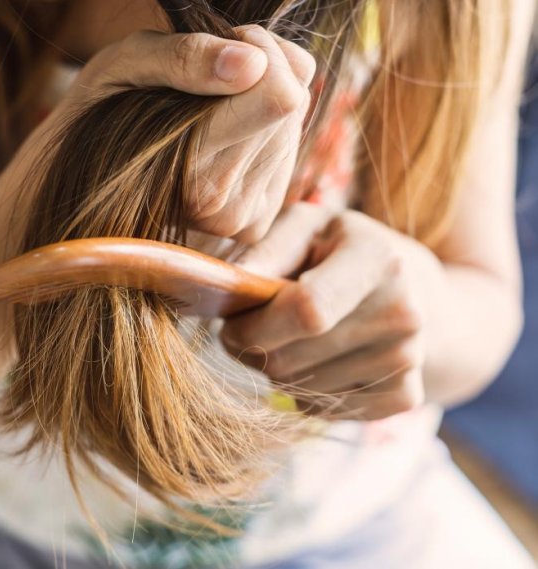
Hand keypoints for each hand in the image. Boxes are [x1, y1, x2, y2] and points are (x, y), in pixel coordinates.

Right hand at [57, 25, 314, 242]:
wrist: (82, 179)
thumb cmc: (100, 111)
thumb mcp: (125, 63)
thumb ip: (184, 57)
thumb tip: (252, 64)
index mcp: (188, 165)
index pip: (279, 96)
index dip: (252, 52)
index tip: (215, 50)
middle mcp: (218, 205)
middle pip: (290, 103)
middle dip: (256, 74)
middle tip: (203, 81)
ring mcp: (238, 220)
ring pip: (293, 123)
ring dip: (257, 100)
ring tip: (203, 111)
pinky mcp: (253, 223)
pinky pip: (290, 151)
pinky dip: (262, 131)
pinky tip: (219, 135)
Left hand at [220, 203, 443, 419]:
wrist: (410, 288)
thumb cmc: (338, 250)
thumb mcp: (306, 228)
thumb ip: (267, 251)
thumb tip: (231, 284)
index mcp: (377, 259)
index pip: (307, 310)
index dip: (254, 326)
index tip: (229, 324)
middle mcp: (402, 312)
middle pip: (293, 359)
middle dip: (253, 351)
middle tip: (247, 331)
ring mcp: (408, 358)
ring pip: (302, 390)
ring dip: (276, 372)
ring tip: (287, 340)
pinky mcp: (405, 395)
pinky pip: (323, 411)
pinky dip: (304, 394)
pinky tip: (315, 361)